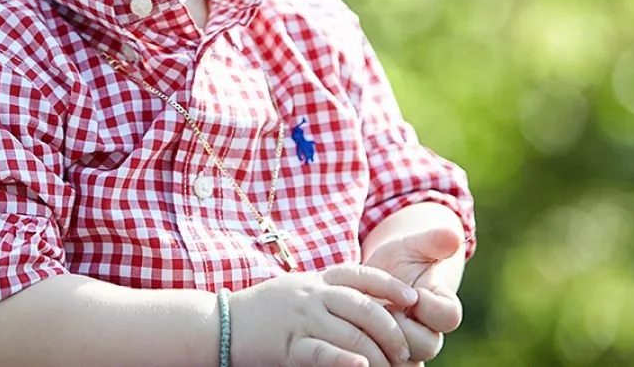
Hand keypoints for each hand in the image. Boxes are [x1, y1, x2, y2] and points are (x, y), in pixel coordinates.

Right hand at [228, 264, 420, 366]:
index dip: (391, 286)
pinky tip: (360, 366)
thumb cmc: (263, 310)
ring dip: (377, 354)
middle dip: (392, 331)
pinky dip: (345, 359)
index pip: (362, 275)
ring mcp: (301, 319)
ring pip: (351, 334)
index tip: (413, 300)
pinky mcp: (290, 346)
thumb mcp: (297, 289)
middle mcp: (312, 294)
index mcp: (317, 279)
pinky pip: (323, 351)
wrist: (221, 323)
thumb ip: (327, 291)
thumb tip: (366, 301)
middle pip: (364, 308)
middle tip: (405, 352)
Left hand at [362, 227, 464, 363]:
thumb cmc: (399, 260)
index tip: (413, 292)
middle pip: (426, 345)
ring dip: (382, 340)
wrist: (377, 277)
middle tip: (383, 307)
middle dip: (401, 325)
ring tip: (366, 318)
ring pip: (404, 361)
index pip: (449, 317)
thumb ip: (432, 241)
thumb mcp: (412, 246)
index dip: (431, 305)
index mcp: (442, 306)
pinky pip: (383, 366)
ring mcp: (409, 347)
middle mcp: (429, 332)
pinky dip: (369, 354)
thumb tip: (453, 234)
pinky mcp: (388, 356)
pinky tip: (356, 334)